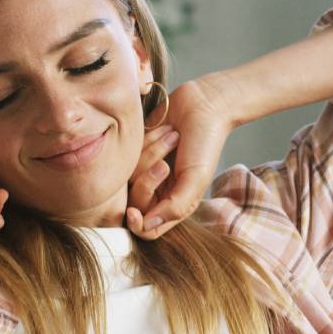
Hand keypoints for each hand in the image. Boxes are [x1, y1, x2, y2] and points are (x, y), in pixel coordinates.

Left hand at [126, 77, 235, 238]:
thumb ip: (175, 207)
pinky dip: (147, 142)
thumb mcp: (195, 179)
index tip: (133, 212)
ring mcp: (146, 170)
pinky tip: (165, 130)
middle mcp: (158, 191)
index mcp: (175, 204)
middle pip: (135, 203)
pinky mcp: (137, 150)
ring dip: (152, 154)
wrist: (203, 104)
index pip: (147, 229)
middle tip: (165, 164)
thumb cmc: (205, 143)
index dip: (136, 225)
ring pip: (130, 177)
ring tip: (172, 138)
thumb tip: (147, 226)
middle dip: (148, 181)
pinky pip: (127, 155)